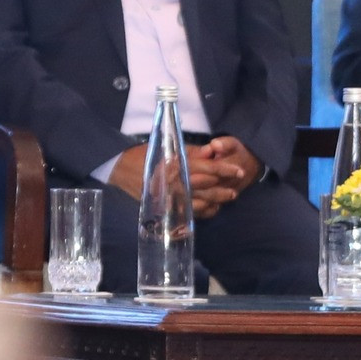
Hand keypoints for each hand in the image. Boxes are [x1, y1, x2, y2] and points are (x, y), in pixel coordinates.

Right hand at [104, 139, 252, 217]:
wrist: (121, 169)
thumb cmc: (145, 155)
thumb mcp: (167, 148)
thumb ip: (190, 151)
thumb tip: (211, 151)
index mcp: (177, 164)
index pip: (206, 167)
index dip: (224, 169)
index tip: (238, 170)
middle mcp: (176, 181)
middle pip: (207, 186)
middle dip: (224, 186)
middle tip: (237, 186)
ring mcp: (172, 196)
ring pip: (200, 200)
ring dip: (217, 199)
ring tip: (229, 197)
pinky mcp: (167, 206)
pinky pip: (189, 211)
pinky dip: (203, 210)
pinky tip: (213, 208)